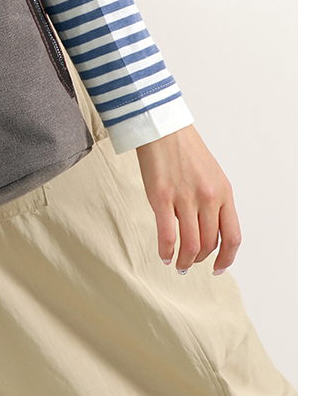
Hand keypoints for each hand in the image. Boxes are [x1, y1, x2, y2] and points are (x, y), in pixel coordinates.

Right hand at [135, 125, 240, 273]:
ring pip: (191, 244)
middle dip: (200, 259)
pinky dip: (166, 251)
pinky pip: (168, 235)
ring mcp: (186, 198)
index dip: (227, 258)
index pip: (232, 236)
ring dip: (184, 260)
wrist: (163, 128)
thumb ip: (214, 202)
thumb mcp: (211, 175)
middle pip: (210, 244)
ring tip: (178, 264)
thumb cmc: (186, 149)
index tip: (218, 267)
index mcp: (224, 192)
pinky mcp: (162, 197)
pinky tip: (164, 255)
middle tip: (190, 262)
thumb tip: (208, 230)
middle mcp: (209, 197)